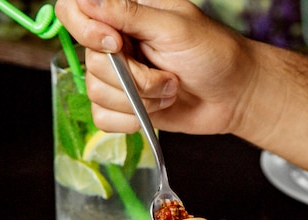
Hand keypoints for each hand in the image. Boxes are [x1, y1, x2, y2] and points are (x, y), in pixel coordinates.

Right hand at [55, 0, 255, 134]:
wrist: (233, 96)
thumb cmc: (213, 54)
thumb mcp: (174, 27)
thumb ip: (130, 14)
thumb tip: (88, 0)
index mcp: (124, 13)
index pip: (74, 10)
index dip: (85, 29)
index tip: (115, 44)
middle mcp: (116, 44)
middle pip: (90, 62)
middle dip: (132, 78)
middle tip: (166, 75)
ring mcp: (119, 78)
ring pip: (96, 93)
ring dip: (140, 100)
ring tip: (170, 90)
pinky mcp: (125, 108)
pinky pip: (103, 119)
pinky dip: (130, 121)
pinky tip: (156, 110)